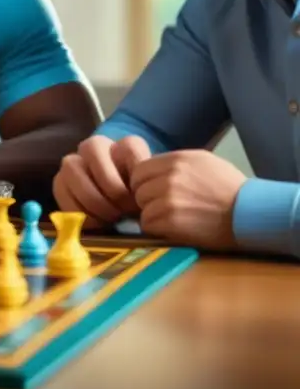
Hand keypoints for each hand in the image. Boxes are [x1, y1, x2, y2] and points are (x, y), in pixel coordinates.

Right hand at [53, 135, 150, 228]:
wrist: (122, 214)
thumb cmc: (138, 201)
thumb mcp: (149, 194)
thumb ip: (148, 191)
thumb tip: (143, 208)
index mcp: (126, 146)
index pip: (128, 148)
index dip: (134, 178)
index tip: (141, 201)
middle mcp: (96, 146)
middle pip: (93, 148)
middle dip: (110, 185)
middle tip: (122, 211)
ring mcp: (74, 161)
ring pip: (72, 166)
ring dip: (92, 198)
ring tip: (107, 218)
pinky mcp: (60, 181)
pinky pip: (61, 189)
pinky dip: (77, 209)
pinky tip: (94, 223)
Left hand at [130, 149, 246, 249]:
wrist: (251, 214)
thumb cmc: (231, 189)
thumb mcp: (204, 163)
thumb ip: (176, 164)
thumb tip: (152, 170)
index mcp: (177, 159)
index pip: (140, 169)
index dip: (145, 182)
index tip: (155, 192)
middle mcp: (170, 176)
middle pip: (138, 188)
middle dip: (147, 199)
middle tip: (165, 208)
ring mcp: (168, 198)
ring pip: (141, 207)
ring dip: (152, 215)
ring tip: (173, 219)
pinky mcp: (169, 220)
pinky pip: (148, 224)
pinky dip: (157, 229)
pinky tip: (174, 229)